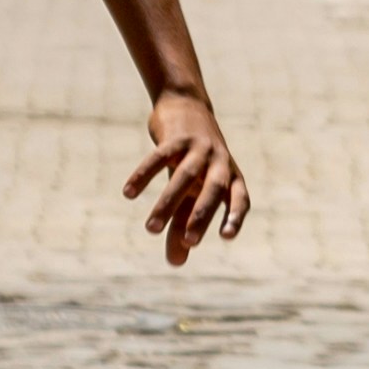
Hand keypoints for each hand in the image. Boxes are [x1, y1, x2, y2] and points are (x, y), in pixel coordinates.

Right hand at [123, 88, 249, 264]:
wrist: (186, 105)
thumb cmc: (194, 160)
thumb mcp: (191, 192)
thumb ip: (184, 226)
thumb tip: (176, 263)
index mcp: (230, 177)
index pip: (240, 199)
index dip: (235, 216)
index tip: (226, 237)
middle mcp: (219, 162)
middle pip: (213, 190)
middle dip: (202, 216)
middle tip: (189, 242)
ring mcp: (199, 147)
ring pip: (185, 176)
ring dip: (168, 203)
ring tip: (150, 229)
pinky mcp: (176, 136)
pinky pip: (159, 157)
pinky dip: (144, 175)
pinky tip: (129, 193)